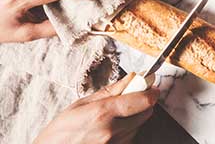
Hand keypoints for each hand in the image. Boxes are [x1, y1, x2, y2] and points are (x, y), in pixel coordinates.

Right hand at [34, 73, 158, 143]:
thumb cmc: (60, 130)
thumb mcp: (81, 104)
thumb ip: (110, 91)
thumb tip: (132, 77)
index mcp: (102, 113)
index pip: (141, 101)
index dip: (150, 93)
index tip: (152, 88)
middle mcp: (111, 131)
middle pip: (145, 114)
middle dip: (143, 105)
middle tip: (133, 101)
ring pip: (138, 128)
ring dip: (134, 120)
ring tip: (114, 119)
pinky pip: (129, 140)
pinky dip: (126, 133)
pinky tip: (112, 131)